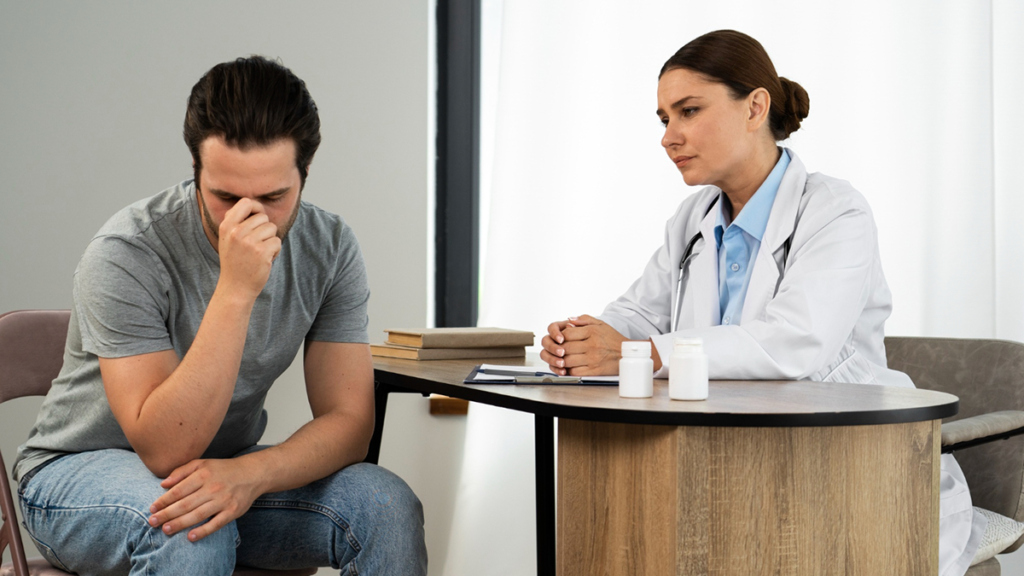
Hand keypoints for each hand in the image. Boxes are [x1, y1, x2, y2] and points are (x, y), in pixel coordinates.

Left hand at [148, 458, 263, 541]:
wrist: (253, 473)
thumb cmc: (223, 469)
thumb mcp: (203, 463)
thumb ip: (182, 471)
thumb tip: (163, 484)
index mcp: (204, 475)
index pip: (179, 490)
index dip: (164, 500)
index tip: (152, 508)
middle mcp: (213, 487)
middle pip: (185, 504)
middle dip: (166, 514)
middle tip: (152, 522)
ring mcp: (224, 500)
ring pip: (197, 515)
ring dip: (180, 523)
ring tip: (166, 530)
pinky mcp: (233, 511)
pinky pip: (216, 523)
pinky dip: (203, 531)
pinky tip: (190, 537)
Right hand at [217, 198, 280, 299]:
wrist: (235, 288)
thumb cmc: (235, 261)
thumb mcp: (227, 238)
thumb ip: (236, 221)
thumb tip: (253, 204)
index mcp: (226, 226)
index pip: (246, 202)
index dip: (256, 208)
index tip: (258, 218)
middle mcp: (236, 232)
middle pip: (263, 217)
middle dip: (265, 229)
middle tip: (257, 244)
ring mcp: (249, 242)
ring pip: (272, 228)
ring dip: (270, 240)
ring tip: (260, 252)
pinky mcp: (262, 252)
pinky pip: (277, 242)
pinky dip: (275, 251)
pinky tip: (265, 259)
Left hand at [540, 315, 627, 375]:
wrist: (626, 353)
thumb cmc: (612, 339)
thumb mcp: (600, 324)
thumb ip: (584, 319)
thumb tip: (569, 320)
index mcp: (592, 331)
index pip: (567, 334)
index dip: (559, 337)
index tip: (560, 340)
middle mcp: (592, 345)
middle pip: (565, 348)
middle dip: (559, 350)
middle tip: (558, 350)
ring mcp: (593, 359)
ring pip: (568, 360)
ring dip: (562, 361)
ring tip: (562, 358)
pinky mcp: (594, 370)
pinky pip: (575, 372)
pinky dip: (569, 370)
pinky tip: (569, 367)